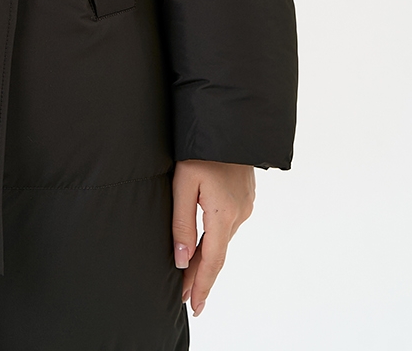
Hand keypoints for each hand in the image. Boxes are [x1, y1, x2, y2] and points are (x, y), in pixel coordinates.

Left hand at [172, 158, 254, 317]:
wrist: (228, 122)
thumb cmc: (201, 148)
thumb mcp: (183, 182)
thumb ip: (182, 222)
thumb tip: (182, 260)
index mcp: (224, 213)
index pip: (212, 261)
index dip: (202, 285)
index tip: (194, 306)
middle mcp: (239, 213)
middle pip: (217, 254)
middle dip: (200, 276)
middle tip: (185, 296)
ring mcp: (245, 205)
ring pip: (223, 240)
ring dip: (207, 258)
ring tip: (188, 275)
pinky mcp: (244, 197)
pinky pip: (228, 226)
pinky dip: (215, 240)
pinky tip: (205, 245)